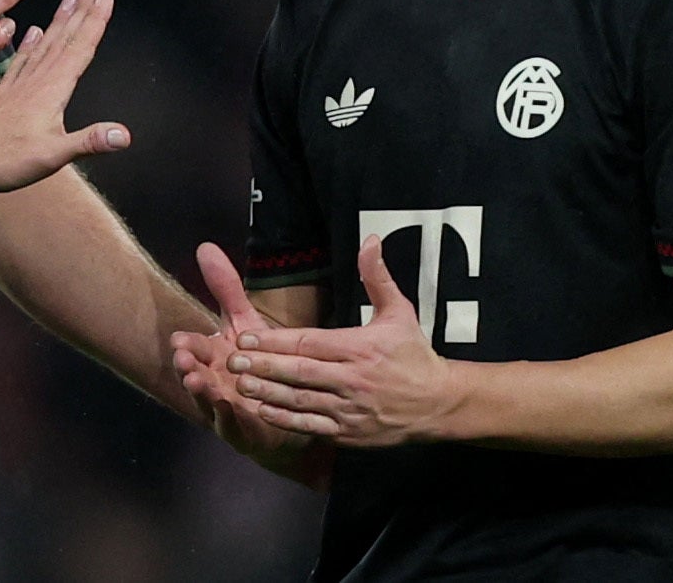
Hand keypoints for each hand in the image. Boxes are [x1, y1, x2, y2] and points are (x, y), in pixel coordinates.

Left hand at [0, 0, 127, 190]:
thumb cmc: (6, 159)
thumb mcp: (54, 155)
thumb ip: (89, 141)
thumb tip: (124, 135)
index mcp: (53, 89)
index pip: (80, 47)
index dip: (95, 20)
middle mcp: (38, 79)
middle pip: (66, 37)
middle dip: (83, 10)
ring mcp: (21, 83)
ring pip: (46, 43)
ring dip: (61, 19)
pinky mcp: (7, 90)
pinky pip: (23, 58)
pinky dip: (30, 42)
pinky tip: (32, 30)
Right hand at [171, 242, 319, 466]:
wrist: (287, 406)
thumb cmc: (259, 363)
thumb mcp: (245, 321)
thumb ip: (225, 288)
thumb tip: (205, 246)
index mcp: (210, 356)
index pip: (193, 348)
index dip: (186, 345)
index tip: (181, 341)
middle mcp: (212, 383)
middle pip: (194, 375)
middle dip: (188, 368)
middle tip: (184, 361)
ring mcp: (223, 410)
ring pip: (208, 402)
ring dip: (203, 394)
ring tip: (201, 383)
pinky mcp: (242, 433)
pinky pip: (233, 427)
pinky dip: (229, 418)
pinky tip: (230, 407)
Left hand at [226, 235, 460, 447]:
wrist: (440, 404)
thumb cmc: (414, 354)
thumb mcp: (399, 312)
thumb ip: (377, 277)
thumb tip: (370, 239)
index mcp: (360, 348)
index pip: (309, 342)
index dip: (275, 341)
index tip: (244, 335)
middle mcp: (353, 380)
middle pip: (300, 372)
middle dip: (264, 366)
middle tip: (231, 360)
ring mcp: (351, 410)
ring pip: (303, 400)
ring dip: (269, 393)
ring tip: (240, 383)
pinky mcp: (350, 433)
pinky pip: (313, 426)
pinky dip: (287, 420)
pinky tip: (264, 410)